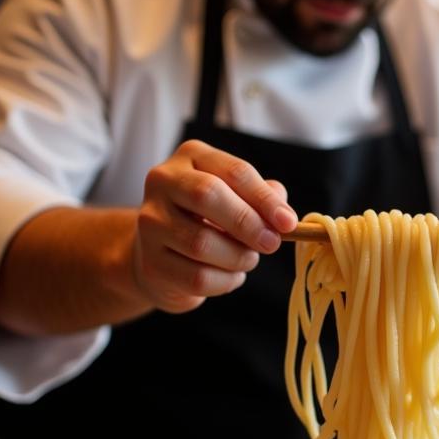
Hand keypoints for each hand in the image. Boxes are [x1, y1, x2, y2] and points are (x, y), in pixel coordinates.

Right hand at [131, 139, 297, 312]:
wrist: (162, 256)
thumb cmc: (209, 221)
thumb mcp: (237, 199)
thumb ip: (262, 200)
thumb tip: (283, 215)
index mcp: (191, 156)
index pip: (235, 172)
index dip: (265, 199)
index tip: (288, 223)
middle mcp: (163, 181)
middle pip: (208, 196)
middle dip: (248, 224)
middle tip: (271, 243)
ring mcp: (150, 221)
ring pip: (201, 243)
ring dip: (238, 258)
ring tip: (248, 260)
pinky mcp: (151, 261)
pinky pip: (197, 277)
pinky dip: (225, 281)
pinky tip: (230, 276)